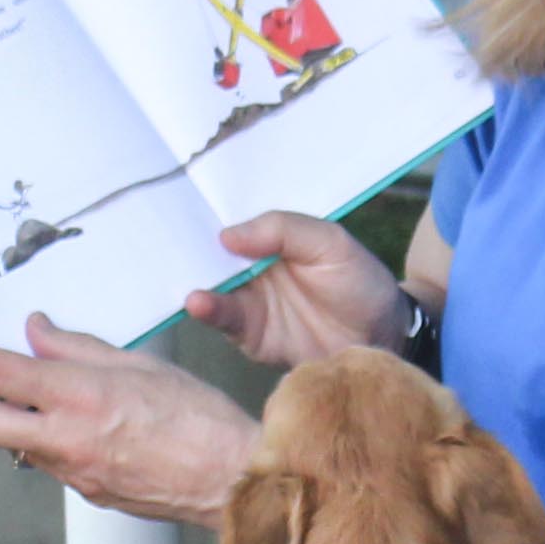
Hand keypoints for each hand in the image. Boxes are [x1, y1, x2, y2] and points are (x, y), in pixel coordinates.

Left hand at [0, 318, 260, 526]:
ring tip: (27, 393)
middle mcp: (66, 438)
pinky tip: (69, 423)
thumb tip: (36, 331)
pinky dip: (42, 438)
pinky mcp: (86, 492)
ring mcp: (72, 472)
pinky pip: (46, 461)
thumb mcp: (140, 364)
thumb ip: (78, 347)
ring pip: (10, 443)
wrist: (233, 481)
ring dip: (4, 417)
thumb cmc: (200, 419)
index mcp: (80, 395)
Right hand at [181, 215, 410, 368]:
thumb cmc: (360, 282)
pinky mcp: (249, 333)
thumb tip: (226, 236)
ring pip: (211, 286)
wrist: (383, 337)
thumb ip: (283, 230)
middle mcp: (251, 267)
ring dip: (195, 282)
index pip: (231, 222)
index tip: (179, 206)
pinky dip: (209, 311)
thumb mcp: (330, 242)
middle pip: (210, 254)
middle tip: (161, 240)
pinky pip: (223, 320)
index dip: (205, 214)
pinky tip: (199, 303)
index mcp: (270, 239)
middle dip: (187, 248)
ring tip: (187, 283)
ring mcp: (248, 300)